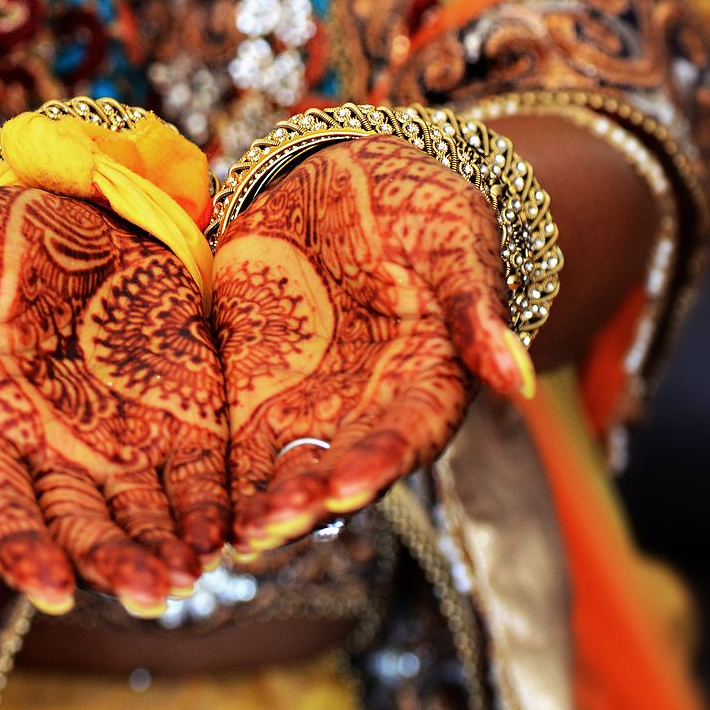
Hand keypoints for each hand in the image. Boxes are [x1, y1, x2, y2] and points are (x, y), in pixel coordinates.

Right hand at [0, 187, 227, 615]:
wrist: (67, 206)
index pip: (0, 513)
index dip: (24, 554)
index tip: (54, 591)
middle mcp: (54, 453)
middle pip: (82, 530)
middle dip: (115, 565)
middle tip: (151, 593)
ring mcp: (121, 440)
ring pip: (144, 518)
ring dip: (168, 552)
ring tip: (193, 575)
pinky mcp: (180, 413)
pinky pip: (199, 475)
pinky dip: (212, 507)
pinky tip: (228, 534)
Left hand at [213, 135, 521, 553]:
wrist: (355, 179)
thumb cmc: (425, 212)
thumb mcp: (459, 244)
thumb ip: (476, 311)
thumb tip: (518, 379)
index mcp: (427, 383)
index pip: (405, 435)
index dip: (376, 462)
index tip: (347, 484)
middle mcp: (367, 409)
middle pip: (337, 471)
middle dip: (304, 503)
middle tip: (269, 525)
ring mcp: (307, 402)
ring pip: (282, 471)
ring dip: (258, 505)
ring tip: (230, 531)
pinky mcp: (253, 384)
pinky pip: (231, 437)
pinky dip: (216, 473)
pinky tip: (190, 502)